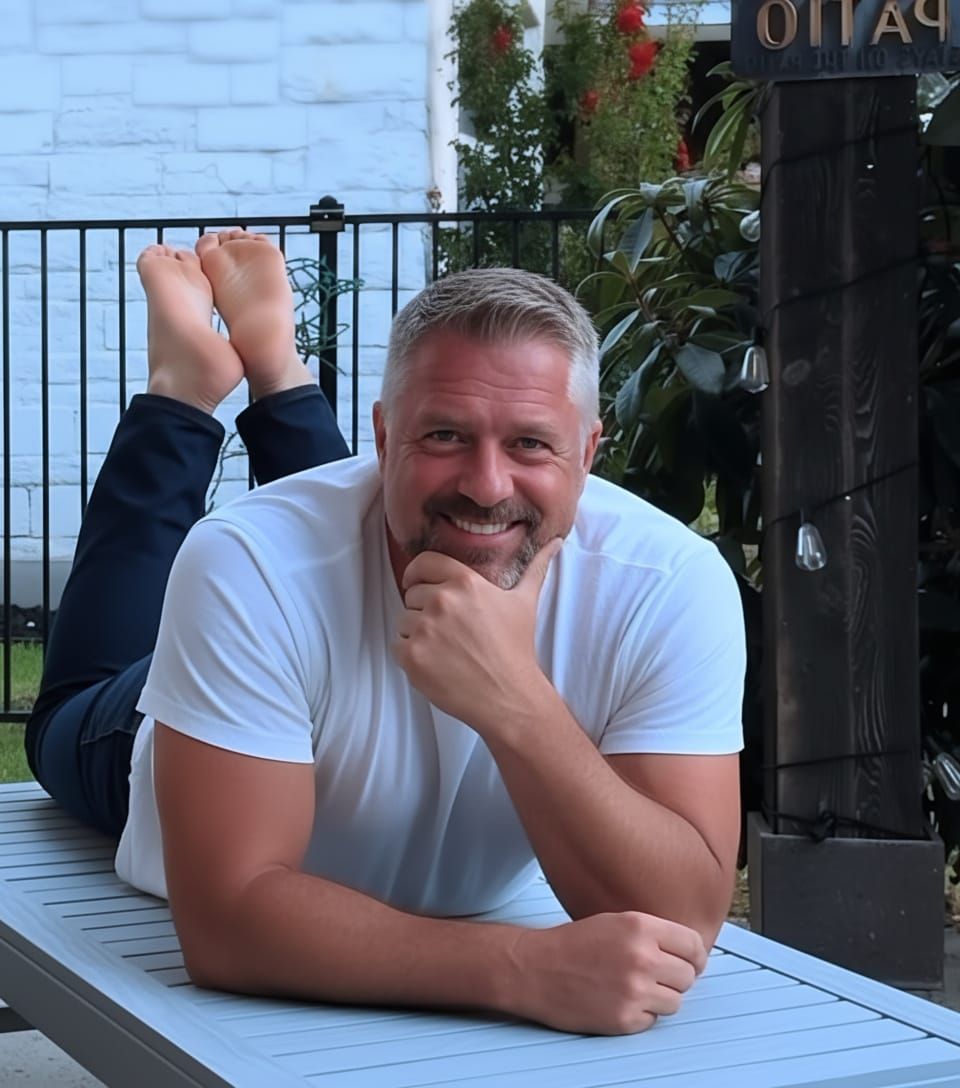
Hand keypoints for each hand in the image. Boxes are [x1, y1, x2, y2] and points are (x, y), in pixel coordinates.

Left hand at [392, 538, 561, 733]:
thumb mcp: (526, 602)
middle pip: (412, 594)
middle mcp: (442, 601)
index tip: (419, 585)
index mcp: (465, 582)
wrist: (509, 696)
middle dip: (424, 610)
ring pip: (404, 621)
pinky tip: (436, 663)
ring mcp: (425, 629)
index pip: (423, 563)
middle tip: (450, 631)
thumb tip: (557, 543)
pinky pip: (397, 646)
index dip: (418, 574)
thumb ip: (536, 568)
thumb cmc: (515, 649)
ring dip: (417, 633)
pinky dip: (411, 655)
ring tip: (446, 649)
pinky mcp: (412, 656)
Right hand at [507, 911, 707, 1035]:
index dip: (695, 956)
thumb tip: (688, 953)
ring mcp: (635, 991)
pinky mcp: (624, 1019)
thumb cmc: (573, 943)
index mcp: (641, 927)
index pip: (694, 945)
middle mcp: (642, 958)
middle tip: (655, 977)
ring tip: (633, 988)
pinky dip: (640, 1015)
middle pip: (688, 976)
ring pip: (675, 1002)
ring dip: (659, 998)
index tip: (691, 962)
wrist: (536, 968)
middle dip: (675, 978)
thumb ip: (652, 934)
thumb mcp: (616, 921)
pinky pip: (652, 1021)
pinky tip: (618, 1001)